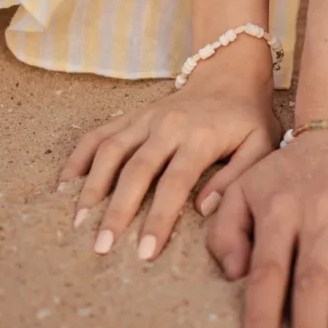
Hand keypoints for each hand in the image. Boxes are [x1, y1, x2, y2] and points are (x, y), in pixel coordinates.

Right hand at [60, 38, 278, 259]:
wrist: (229, 75)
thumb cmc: (247, 117)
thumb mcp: (260, 145)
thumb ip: (237, 176)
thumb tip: (202, 208)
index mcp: (201, 137)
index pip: (175, 183)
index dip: (158, 218)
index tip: (145, 252)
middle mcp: (168, 126)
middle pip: (136, 170)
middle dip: (117, 211)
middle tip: (102, 246)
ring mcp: (146, 118)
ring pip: (110, 151)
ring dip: (92, 186)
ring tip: (78, 221)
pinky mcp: (133, 115)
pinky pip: (100, 134)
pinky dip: (81, 157)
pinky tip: (67, 183)